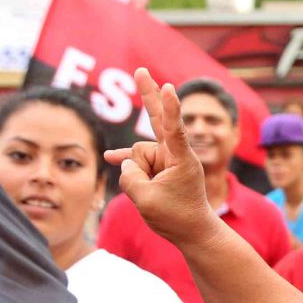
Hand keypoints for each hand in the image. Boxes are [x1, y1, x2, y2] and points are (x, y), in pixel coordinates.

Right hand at [104, 68, 219, 246]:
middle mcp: (175, 153)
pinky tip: (109, 158)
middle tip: (141, 70)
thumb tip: (125, 162)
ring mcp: (166, 158)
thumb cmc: (175, 217)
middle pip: (157, 120)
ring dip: (138, 176)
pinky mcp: (159, 166)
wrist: (193, 231)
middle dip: (148, 95)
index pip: (174, 129)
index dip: (170, 108)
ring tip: (155, 195)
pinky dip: (126, 162)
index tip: (169, 87)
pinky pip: (136, 161)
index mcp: (181, 159)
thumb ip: (130, 177)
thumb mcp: (145, 200)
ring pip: (137, 157)